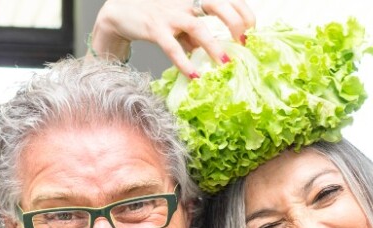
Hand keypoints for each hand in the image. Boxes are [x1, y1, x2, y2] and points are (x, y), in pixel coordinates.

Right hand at [91, 0, 255, 77]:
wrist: (120, 13)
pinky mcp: (154, 29)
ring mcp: (170, 15)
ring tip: (225, 64)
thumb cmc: (155, 20)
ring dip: (214, 46)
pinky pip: (172, 47)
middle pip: (217, 5)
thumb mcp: (179, 26)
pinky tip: (194, 75)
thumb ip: (195, 38)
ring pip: (198, 26)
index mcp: (194, 2)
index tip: (252, 29)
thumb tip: (214, 55)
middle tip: (244, 43)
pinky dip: (184, 62)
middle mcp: (185, 4)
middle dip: (234, 23)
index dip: (242, 11)